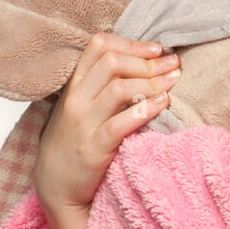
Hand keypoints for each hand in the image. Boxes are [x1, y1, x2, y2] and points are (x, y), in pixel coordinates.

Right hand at [33, 32, 180, 221]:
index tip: (156, 49)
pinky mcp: (94, 148)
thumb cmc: (74, 143)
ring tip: (174, 80)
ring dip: (152, 81)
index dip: (131, 43)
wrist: (55, 185)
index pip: (99, 46)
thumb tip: (141, 65)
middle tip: (173, 64)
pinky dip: (146, 109)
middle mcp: (76, 100)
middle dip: (147, 61)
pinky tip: (164, 103)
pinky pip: (121, 123)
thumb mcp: (80, 108)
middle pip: (112, 62)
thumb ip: (101, 86)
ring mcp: (83, 123)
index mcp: (74, 85)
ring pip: (119, 88)